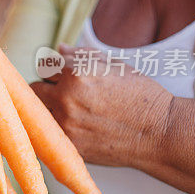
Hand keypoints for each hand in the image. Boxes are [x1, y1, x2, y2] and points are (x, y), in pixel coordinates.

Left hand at [31, 45, 173, 168]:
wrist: (160, 133)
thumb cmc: (141, 95)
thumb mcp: (115, 65)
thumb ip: (82, 55)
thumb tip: (59, 48)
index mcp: (76, 73)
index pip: (45, 66)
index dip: (55, 71)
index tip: (64, 77)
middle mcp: (66, 97)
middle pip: (34, 89)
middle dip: (46, 89)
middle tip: (65, 95)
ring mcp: (65, 124)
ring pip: (37, 112)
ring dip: (48, 110)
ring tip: (72, 112)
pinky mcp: (69, 145)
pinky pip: (48, 134)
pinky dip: (56, 130)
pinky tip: (76, 128)